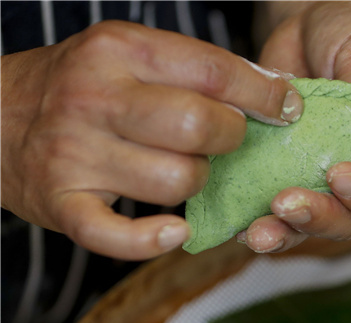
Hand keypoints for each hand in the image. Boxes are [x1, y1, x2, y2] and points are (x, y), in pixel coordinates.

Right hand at [0, 20, 302, 259]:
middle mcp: (95, 98)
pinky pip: (120, 237)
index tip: (287, 109)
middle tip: (221, 142)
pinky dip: (154, 241)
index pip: (213, 72)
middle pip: (200, 128)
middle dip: (230, 140)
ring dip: (195, 184)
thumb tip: (279, 90)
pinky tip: (174, 231)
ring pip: (177, 182)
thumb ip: (198, 69)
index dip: (263, 96)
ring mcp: (75, 153)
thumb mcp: (131, 56)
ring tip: (179, 171)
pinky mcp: (62, 204)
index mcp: (120, 52)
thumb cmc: (82, 87)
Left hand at [241, 1, 350, 252]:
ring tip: (257, 231)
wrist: (317, 18)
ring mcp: (325, 180)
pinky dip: (256, 219)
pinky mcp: (287, 174)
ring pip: (312, 225)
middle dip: (320, 218)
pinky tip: (237, 221)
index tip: (341, 176)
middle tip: (287, 203)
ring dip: (285, 232)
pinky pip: (274, 210)